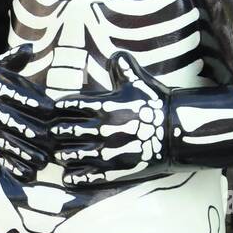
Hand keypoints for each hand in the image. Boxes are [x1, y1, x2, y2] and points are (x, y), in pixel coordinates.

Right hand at [0, 47, 57, 181]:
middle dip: (29, 131)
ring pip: (3, 142)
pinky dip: (12, 166)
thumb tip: (28, 48)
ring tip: (43, 161)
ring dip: (23, 153)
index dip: (33, 102)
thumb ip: (15, 57)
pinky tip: (28, 175)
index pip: (14, 95)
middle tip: (50, 139)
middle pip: (8, 121)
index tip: (52, 109)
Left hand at [51, 52, 169, 186]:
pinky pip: (86, 177)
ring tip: (60, 153)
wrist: (177, 133)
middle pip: (64, 131)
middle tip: (54, 132)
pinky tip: (69, 175)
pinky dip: (74, 177)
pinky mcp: (113, 171)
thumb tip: (115, 55)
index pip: (69, 105)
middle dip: (57, 131)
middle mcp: (102, 129)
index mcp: (104, 106)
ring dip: (62, 154)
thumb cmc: (157, 105)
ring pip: (70, 155)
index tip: (58, 109)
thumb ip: (124, 67)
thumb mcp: (140, 81)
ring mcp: (106, 152)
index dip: (60, 107)